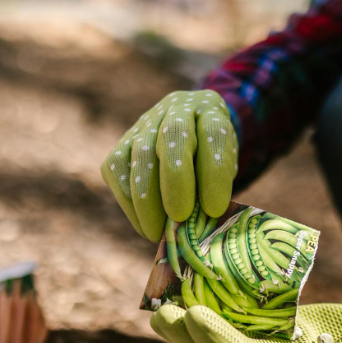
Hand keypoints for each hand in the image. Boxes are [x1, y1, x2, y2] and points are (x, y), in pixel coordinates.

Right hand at [101, 90, 237, 240]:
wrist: (191, 132)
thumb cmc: (211, 158)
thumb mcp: (225, 167)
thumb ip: (213, 187)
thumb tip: (196, 226)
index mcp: (210, 110)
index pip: (213, 134)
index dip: (213, 172)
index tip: (214, 209)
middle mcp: (176, 109)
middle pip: (172, 137)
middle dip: (175, 182)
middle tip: (179, 218)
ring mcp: (144, 124)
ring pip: (139, 155)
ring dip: (146, 199)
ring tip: (156, 232)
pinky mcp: (121, 143)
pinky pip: (116, 170)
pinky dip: (128, 202)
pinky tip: (143, 223)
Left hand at [150, 301, 341, 342]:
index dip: (217, 340)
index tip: (193, 316)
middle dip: (190, 335)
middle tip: (159, 312)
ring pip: (224, 337)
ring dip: (192, 324)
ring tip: (161, 306)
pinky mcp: (278, 331)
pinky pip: (241, 321)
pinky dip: (217, 309)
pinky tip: (193, 295)